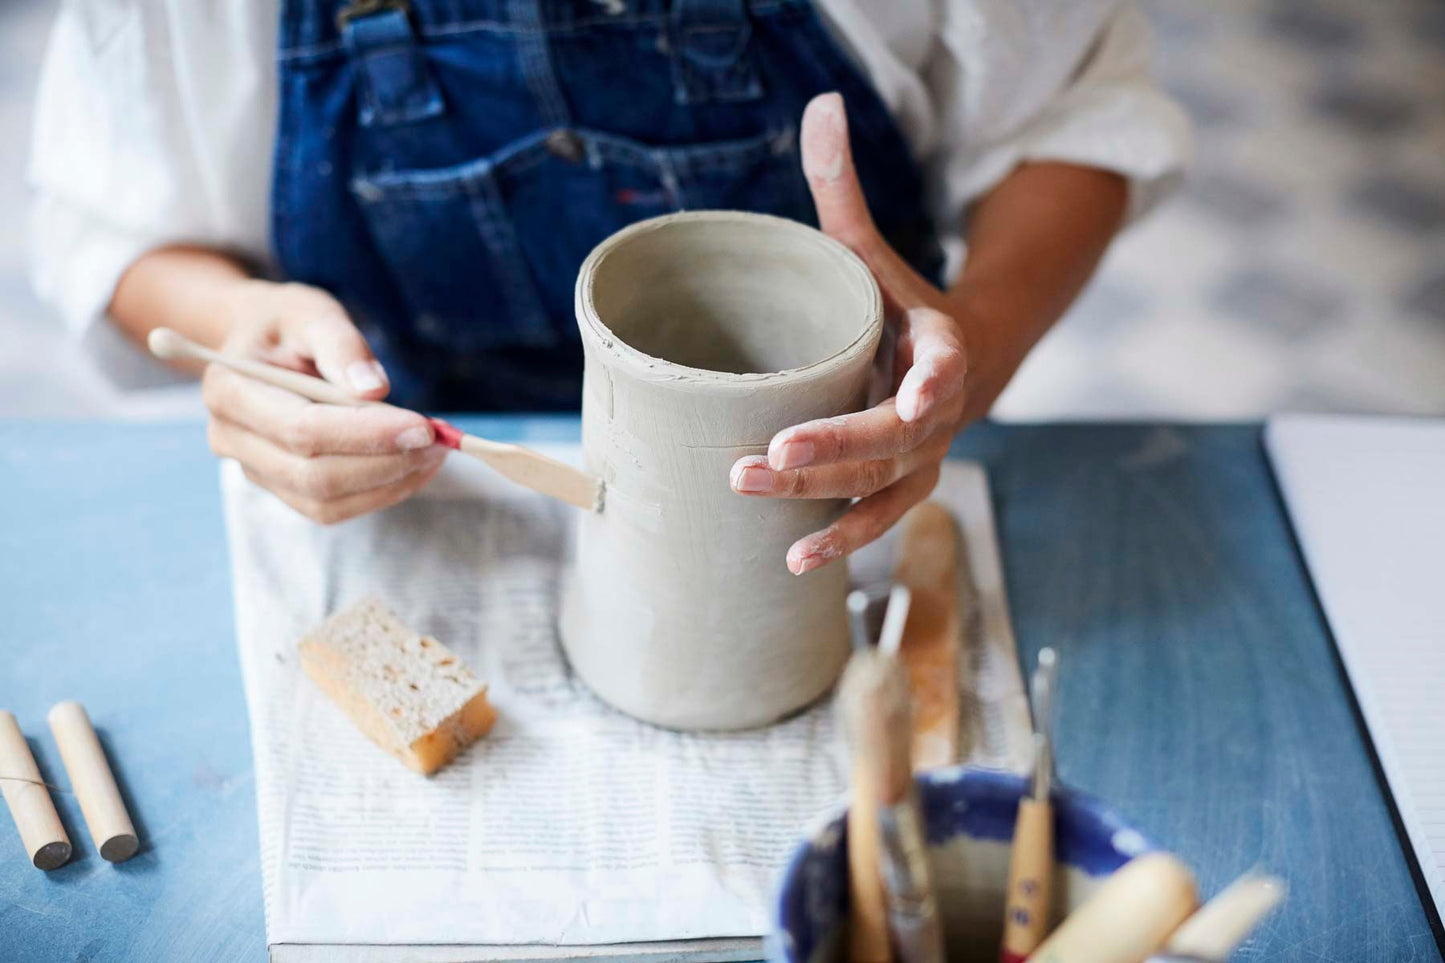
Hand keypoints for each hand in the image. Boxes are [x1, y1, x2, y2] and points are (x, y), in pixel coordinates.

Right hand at [201, 281, 445, 523]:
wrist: (262, 343)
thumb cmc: (288, 325)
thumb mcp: (312, 314)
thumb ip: (342, 346)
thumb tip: (374, 391)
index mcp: (229, 391)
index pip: (301, 430)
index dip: (366, 434)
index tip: (423, 426)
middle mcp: (232, 439)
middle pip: (314, 475)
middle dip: (385, 463)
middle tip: (438, 441)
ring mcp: (256, 470)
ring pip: (326, 502)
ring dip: (389, 484)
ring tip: (433, 453)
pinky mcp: (282, 488)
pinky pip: (334, 508)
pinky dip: (381, 493)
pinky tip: (415, 467)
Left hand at [729, 93, 1017, 573]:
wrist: (953, 365)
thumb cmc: (895, 303)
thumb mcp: (869, 249)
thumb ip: (844, 189)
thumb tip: (822, 104)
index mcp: (938, 344)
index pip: (943, 364)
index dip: (931, 382)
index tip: (910, 400)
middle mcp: (936, 409)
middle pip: (893, 438)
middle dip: (833, 450)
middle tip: (765, 456)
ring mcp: (923, 456)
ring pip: (882, 487)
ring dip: (823, 500)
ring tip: (760, 496)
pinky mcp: (902, 488)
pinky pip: (877, 520)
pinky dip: (840, 541)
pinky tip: (793, 560)